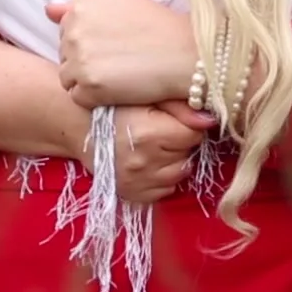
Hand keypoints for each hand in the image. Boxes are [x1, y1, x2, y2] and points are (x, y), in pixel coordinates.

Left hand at [45, 0, 199, 107]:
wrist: (185, 53)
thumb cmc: (159, 26)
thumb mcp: (120, 2)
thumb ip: (82, 7)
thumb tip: (48, 10)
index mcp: (80, 9)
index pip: (66, 31)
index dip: (88, 42)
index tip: (110, 45)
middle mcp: (73, 32)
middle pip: (65, 55)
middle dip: (85, 61)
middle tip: (118, 62)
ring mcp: (79, 59)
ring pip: (68, 78)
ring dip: (87, 82)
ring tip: (119, 76)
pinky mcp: (88, 86)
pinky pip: (79, 98)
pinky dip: (95, 99)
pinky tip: (118, 89)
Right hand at [93, 101, 217, 203]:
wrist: (80, 128)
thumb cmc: (114, 106)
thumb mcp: (145, 96)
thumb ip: (179, 106)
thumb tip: (211, 120)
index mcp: (148, 133)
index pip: (193, 134)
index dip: (187, 125)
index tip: (175, 120)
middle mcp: (144, 162)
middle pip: (187, 154)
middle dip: (180, 142)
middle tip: (162, 131)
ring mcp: (137, 182)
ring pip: (180, 173)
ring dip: (174, 160)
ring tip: (157, 146)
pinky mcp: (132, 195)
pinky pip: (165, 190)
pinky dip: (162, 177)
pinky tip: (149, 162)